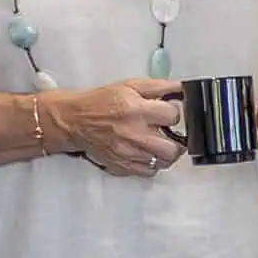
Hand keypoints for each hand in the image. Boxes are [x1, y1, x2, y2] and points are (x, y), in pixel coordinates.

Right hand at [51, 79, 186, 175]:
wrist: (75, 120)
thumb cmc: (102, 102)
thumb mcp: (131, 85)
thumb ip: (159, 87)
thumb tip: (181, 89)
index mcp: (136, 110)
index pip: (173, 117)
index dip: (174, 114)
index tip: (167, 113)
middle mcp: (133, 135)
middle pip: (173, 148)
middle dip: (176, 140)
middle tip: (170, 134)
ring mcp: (128, 154)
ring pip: (163, 162)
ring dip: (165, 152)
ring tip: (158, 142)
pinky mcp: (122, 166)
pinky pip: (149, 172)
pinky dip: (151, 163)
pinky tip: (146, 152)